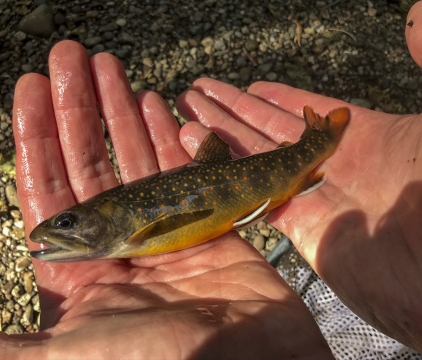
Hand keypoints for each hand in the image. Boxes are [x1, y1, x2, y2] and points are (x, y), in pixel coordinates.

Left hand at [5, 41, 332, 358]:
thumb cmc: (161, 359)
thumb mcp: (72, 354)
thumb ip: (17, 346)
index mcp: (84, 270)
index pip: (49, 189)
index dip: (36, 137)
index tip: (29, 87)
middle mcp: (122, 244)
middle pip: (93, 163)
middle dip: (79, 109)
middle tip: (72, 56)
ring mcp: (167, 230)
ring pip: (138, 159)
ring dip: (122, 111)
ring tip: (111, 67)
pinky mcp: (208, 223)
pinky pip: (185, 170)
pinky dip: (169, 136)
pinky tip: (155, 103)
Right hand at [175, 2, 421, 358]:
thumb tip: (420, 13)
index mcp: (369, 136)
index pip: (306, 110)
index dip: (275, 96)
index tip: (247, 84)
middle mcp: (335, 166)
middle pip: (270, 131)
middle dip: (233, 110)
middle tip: (198, 91)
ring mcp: (316, 198)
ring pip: (254, 159)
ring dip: (219, 136)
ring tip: (185, 113)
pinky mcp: (300, 229)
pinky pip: (253, 194)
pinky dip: (221, 172)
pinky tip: (192, 148)